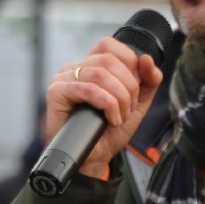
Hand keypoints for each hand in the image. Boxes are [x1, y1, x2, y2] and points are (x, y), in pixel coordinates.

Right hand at [46, 36, 164, 180]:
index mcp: (91, 65)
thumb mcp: (136, 104)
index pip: (110, 45)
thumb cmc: (110, 131)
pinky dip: (107, 104)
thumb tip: (148, 59)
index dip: (129, 63)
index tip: (135, 90)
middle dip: (128, 87)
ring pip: (100, 74)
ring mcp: (63, 78)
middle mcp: (75, 67)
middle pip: (108, 60)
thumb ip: (148, 81)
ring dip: (118, 98)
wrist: (94, 158)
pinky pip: (87, 88)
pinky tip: (110, 119)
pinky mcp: (57, 92)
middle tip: (127, 110)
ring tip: (119, 117)